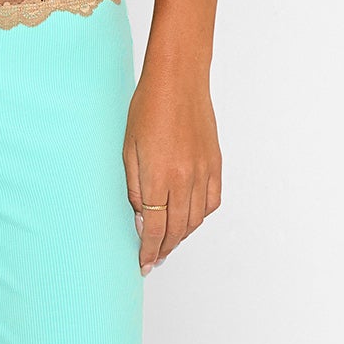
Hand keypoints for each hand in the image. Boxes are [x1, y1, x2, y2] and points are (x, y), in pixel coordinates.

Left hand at [123, 61, 221, 272]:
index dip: (148, 250)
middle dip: (164, 249)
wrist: (179, 80)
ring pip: (196, 219)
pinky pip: (212, 202)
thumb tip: (140, 218)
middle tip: (154, 258)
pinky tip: (189, 219)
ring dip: (182, 236)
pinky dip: (201, 216)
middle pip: (176, 229)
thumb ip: (133, 188)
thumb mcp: (128, 149)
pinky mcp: (216, 164)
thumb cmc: (148, 107)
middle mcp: (184, 179)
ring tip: (168, 242)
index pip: (154, 228)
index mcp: (158, 176)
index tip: (143, 263)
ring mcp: (204, 172)